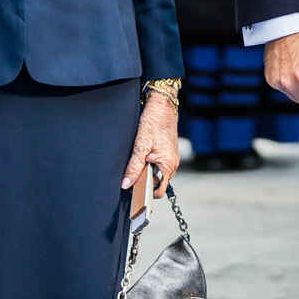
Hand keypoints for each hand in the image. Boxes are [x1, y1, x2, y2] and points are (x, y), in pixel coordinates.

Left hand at [122, 91, 181, 219]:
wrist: (163, 104)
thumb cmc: (154, 122)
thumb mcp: (140, 145)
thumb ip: (134, 167)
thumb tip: (126, 184)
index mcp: (168, 165)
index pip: (158, 191)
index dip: (145, 194)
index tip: (132, 194)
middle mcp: (172, 164)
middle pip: (156, 183)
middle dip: (143, 182)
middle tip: (130, 174)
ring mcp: (171, 158)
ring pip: (156, 173)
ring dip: (145, 172)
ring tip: (136, 162)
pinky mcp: (168, 152)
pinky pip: (158, 165)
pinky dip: (149, 164)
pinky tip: (141, 155)